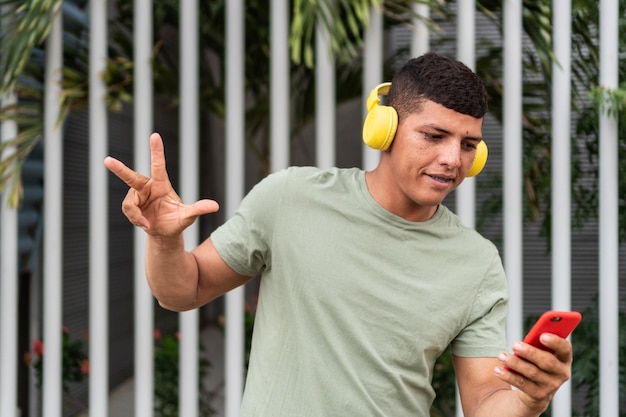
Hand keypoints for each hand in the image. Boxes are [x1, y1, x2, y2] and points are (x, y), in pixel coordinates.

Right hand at [104, 133, 218, 236]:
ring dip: (137, 215)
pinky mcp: (131, 205)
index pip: (158, 165)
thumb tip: (215, 206)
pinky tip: (145, 225)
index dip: (156, 151)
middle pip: (131, 177)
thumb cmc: (177, 221)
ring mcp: (137, 196)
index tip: (154, 135)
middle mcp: (147, 187)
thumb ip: (199, 209)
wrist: (164, 234)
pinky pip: (129, 211)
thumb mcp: (188, 216)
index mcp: (162, 184)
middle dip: (119, 169)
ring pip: (129, 203)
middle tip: (107, 160)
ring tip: (147, 224)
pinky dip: (136, 220)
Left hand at [494, 333, 572, 411]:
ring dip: (515, 363)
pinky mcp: (539, 395)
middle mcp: (561, 373)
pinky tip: (498, 370)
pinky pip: (522, 384)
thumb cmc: (536, 363)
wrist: (535, 391)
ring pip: (532, 372)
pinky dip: (509, 376)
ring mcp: (551, 386)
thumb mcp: (539, 352)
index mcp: (564, 358)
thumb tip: (526, 339)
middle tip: (514, 345)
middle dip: (530, 352)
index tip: (542, 335)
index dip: (555, 342)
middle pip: (547, 362)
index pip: (565, 348)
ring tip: (502, 356)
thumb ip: (536, 344)